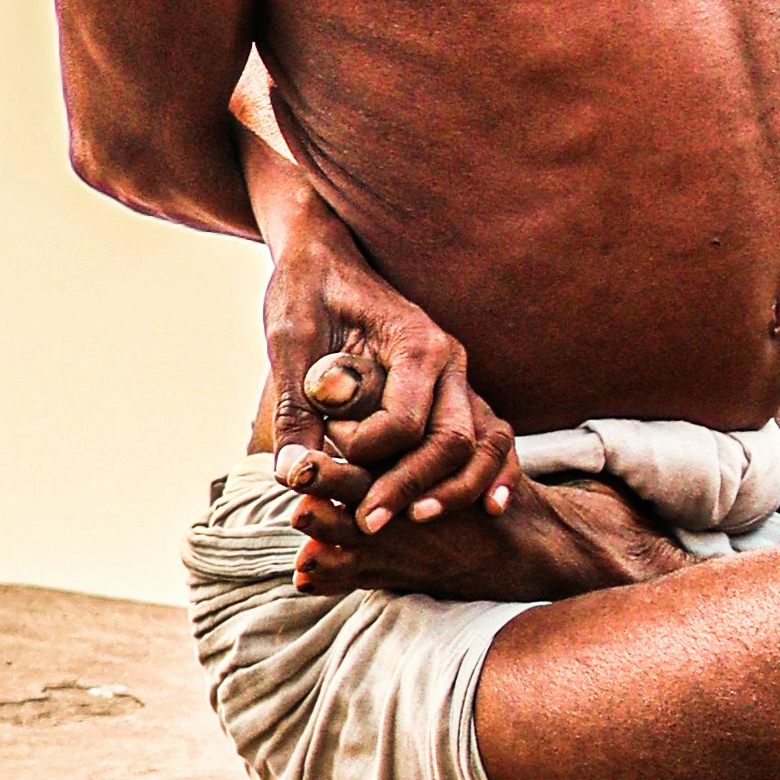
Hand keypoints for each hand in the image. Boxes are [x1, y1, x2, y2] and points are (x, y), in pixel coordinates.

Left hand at [262, 211, 515, 537]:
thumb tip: (295, 475)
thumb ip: (295, 409)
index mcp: (415, 342)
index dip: (367, 454)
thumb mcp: (289, 344)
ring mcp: (458, 378)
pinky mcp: (452, 394)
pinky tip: (490, 509)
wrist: (326, 256)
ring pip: (479, 446)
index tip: (327, 457)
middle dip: (411, 487)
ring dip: (454, 490)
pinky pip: (486, 440)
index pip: (405, 422)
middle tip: (366, 524)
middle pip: (452, 441)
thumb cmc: (306, 292)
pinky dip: (488, 475)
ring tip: (418, 522)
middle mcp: (449, 360)